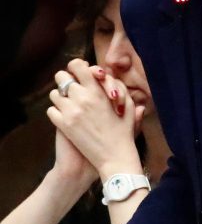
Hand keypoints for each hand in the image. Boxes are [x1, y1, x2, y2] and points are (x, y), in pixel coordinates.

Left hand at [48, 59, 142, 178]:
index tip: (79, 73)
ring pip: (54, 93)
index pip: (77, 66)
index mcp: (98, 90)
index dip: (76, 67)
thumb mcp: (129, 108)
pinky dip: (56, 112)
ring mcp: (70, 111)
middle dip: (65, 80)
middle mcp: (82, 97)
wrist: (113, 157)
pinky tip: (65, 118)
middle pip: (61, 76)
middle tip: (72, 88)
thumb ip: (120, 89)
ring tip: (69, 104)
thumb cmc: (124, 133)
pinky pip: (51, 110)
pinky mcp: (63, 125)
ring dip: (60, 97)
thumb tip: (109, 77)